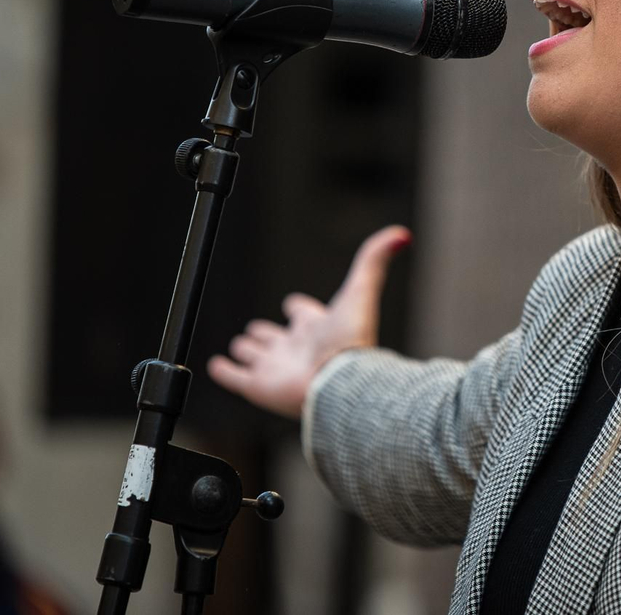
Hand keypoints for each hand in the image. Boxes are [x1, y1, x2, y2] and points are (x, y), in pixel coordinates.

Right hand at [207, 225, 410, 417]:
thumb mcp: (360, 290)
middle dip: (266, 332)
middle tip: (257, 330)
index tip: (293, 303)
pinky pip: (234, 377)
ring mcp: (275, 367)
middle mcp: (295, 346)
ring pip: (255, 355)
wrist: (337, 383)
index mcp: (317, 326)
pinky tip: (218, 366)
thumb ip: (375, 258)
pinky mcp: (257, 385)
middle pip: (275, 337)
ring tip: (241, 346)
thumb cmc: (352, 341)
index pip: (303, 313)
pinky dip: (225, 371)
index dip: (298, 307)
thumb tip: (402, 233)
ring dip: (247, 350)